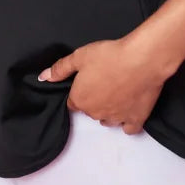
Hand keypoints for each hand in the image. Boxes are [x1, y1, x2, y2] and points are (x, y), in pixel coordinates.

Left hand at [37, 36, 167, 133]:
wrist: (141, 60)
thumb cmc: (109, 56)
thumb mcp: (79, 56)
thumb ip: (60, 68)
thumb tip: (44, 77)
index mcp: (80, 99)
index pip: (73, 103)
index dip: (79, 91)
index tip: (87, 81)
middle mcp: (96, 113)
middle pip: (90, 111)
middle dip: (94, 99)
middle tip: (104, 81)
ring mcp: (116, 119)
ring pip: (107, 120)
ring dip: (108, 110)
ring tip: (117, 92)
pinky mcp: (136, 119)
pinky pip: (128, 129)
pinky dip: (127, 122)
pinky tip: (128, 109)